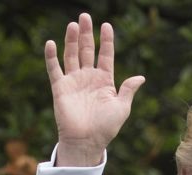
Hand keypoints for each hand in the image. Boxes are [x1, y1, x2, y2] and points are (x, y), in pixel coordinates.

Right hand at [44, 13, 144, 166]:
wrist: (86, 142)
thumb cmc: (106, 127)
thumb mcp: (122, 108)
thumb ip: (128, 90)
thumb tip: (140, 77)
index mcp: (104, 81)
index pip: (105, 55)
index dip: (106, 40)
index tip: (107, 25)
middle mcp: (88, 78)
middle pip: (87, 50)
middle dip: (86, 33)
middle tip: (85, 16)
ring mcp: (74, 82)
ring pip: (72, 55)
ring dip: (72, 40)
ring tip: (73, 25)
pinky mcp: (60, 88)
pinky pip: (54, 69)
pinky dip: (51, 57)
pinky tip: (51, 43)